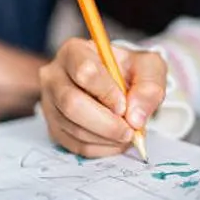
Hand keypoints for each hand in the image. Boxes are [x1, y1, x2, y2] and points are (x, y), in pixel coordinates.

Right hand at [39, 38, 166, 157]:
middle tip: (130, 131)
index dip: (107, 93)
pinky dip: (100, 148)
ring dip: (106, 138)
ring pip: (73, 128)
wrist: (116, 84)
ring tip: (127, 135)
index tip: (125, 106)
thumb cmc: (128, 71)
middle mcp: (54, 75)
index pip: (84, 72)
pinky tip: (115, 141)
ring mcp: (49, 103)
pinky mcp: (53, 126)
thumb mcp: (148, 67)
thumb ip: (149, 86)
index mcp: (74, 51)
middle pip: (71, 103)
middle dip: (106, 124)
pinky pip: (74, 144)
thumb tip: (135, 117)